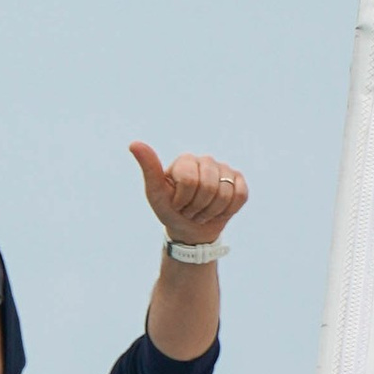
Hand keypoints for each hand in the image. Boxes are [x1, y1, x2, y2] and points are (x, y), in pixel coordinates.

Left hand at [130, 142, 247, 249]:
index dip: (183, 200)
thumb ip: (148, 168)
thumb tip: (134, 144)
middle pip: (209, 187)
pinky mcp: (238, 180)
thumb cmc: (170, 210)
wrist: (190, 229)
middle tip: (191, 211)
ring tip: (203, 211)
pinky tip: (218, 210)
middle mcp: (205, 160)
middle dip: (198, 208)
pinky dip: (228, 209)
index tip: (177, 204)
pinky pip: (240, 194)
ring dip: (212, 211)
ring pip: (225, 193)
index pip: (189, 181)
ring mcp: (224, 169)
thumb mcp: (155, 193)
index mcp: (185, 160)